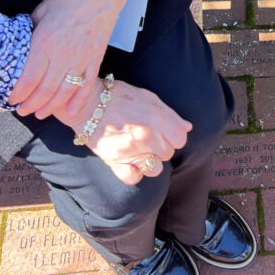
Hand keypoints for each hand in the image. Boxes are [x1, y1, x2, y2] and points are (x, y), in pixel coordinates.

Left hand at [9, 0, 135, 118]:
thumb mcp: (42, 9)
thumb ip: (32, 30)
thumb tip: (25, 44)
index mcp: (45, 41)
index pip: (28, 77)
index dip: (18, 93)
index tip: (12, 99)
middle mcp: (63, 53)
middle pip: (44, 90)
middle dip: (31, 105)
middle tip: (23, 111)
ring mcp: (82, 58)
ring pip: (64, 92)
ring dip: (51, 107)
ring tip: (41, 113)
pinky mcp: (96, 57)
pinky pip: (86, 84)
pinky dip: (79, 100)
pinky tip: (72, 110)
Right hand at [57, 79, 191, 185]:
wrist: (87, 103)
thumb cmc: (120, 97)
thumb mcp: (148, 97)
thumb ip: (170, 114)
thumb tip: (187, 127)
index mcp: (156, 118)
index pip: (181, 139)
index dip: (174, 136)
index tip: (165, 132)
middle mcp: (145, 136)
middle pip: (168, 153)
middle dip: (162, 146)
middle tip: (149, 138)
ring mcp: (130, 151)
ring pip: (156, 169)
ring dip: (151, 161)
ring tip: (141, 150)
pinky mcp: (114, 161)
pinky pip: (133, 178)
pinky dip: (134, 172)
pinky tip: (131, 162)